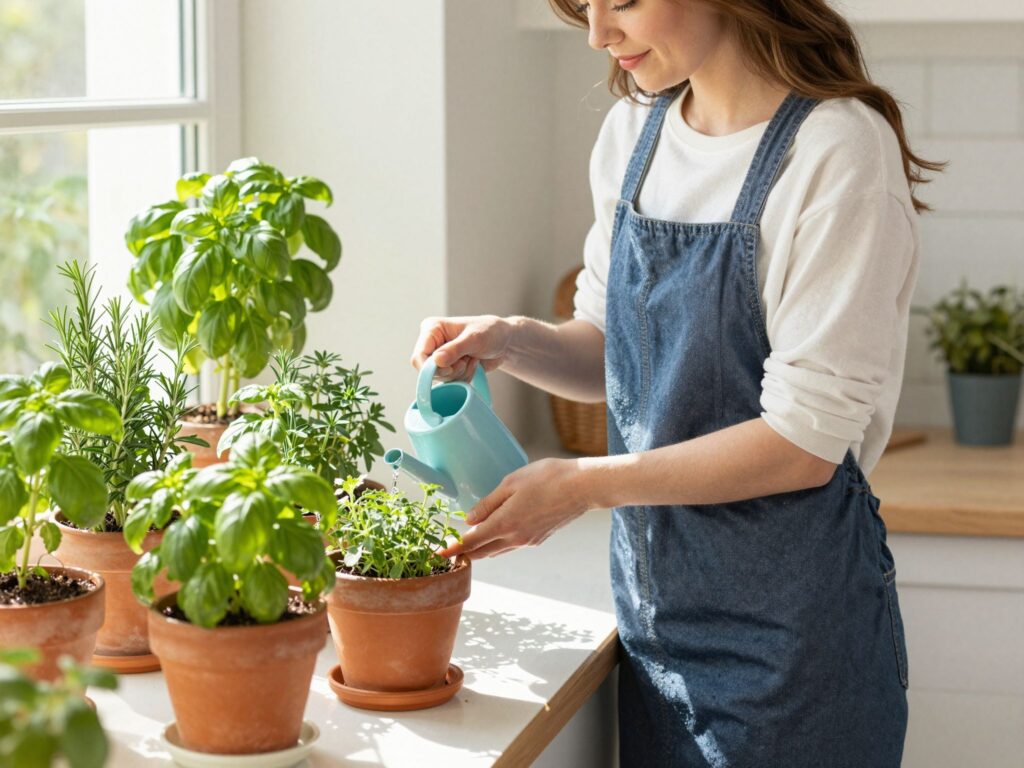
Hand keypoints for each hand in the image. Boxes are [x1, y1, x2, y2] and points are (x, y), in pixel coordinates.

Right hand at [411, 315, 513, 381]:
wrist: (504, 341)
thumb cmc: (490, 331)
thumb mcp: (474, 338)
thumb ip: (455, 350)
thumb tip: (436, 361)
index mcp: (432, 329)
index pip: (419, 355)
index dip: (431, 368)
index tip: (451, 369)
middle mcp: (432, 344)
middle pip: (428, 371)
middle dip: (450, 371)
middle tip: (466, 361)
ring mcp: (440, 358)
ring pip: (441, 379)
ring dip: (460, 374)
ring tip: (472, 360)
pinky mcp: (449, 368)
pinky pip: (451, 383)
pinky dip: (464, 378)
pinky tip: (473, 365)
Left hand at [439, 458, 592, 559]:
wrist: (583, 487)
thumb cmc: (548, 478)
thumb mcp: (511, 483)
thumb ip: (488, 503)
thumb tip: (469, 520)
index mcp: (505, 523)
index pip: (471, 542)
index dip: (452, 549)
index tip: (438, 553)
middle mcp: (515, 538)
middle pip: (482, 552)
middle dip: (464, 554)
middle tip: (449, 551)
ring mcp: (529, 541)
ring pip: (497, 550)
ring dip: (481, 550)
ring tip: (468, 544)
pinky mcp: (539, 538)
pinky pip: (512, 545)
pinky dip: (498, 543)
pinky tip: (496, 532)